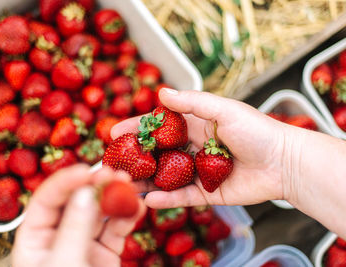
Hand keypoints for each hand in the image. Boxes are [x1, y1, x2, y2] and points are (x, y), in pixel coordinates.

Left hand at [12, 164, 144, 266]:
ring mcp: (83, 243)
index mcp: (34, 238)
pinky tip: (139, 206)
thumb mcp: (65, 264)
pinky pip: (116, 229)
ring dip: (115, 197)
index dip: (66, 181)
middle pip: (76, 201)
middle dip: (95, 185)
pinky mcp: (104, 252)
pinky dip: (128, 216)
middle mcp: (57, 236)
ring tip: (131, 185)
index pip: (47, 200)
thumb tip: (86, 193)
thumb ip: (75, 229)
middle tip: (115, 172)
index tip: (87, 171)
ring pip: (99, 213)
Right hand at [111, 88, 295, 208]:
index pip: (158, 127)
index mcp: (195, 126)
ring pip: (166, 177)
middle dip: (134, 158)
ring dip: (145, 181)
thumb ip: (192, 102)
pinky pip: (182, 196)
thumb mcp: (224, 109)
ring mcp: (198, 171)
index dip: (135, 128)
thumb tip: (161, 91)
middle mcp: (192, 148)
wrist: (285, 161)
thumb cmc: (257, 130)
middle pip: (157, 154)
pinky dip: (166, 198)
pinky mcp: (208, 193)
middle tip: (111, 164)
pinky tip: (149, 199)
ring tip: (124, 185)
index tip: (113, 132)